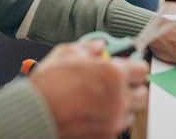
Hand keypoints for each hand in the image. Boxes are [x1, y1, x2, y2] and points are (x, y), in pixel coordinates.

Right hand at [29, 40, 148, 138]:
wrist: (33, 113)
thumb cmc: (48, 83)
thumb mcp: (68, 53)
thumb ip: (90, 47)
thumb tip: (99, 46)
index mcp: (113, 73)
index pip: (142, 69)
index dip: (134, 67)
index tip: (128, 68)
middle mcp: (118, 98)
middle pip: (142, 94)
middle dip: (131, 87)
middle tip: (116, 84)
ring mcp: (113, 120)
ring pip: (130, 112)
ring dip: (121, 106)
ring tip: (101, 101)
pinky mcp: (105, 136)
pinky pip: (116, 127)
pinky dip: (108, 121)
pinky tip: (92, 113)